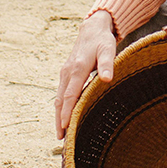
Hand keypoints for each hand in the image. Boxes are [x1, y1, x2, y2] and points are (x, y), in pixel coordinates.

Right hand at [54, 10, 116, 138]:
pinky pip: (61, 93)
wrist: (92, 29)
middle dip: (59, 119)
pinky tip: (64, 116)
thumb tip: (108, 78)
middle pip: (60, 100)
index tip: (65, 128)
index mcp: (77, 69)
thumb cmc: (102, 41)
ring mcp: (65, 73)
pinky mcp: (66, 73)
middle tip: (60, 138)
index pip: (70, 95)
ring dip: (58, 115)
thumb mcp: (108, 49)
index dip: (67, 112)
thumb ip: (108, 64)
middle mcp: (67, 72)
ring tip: (60, 133)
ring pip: (58, 98)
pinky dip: (60, 106)